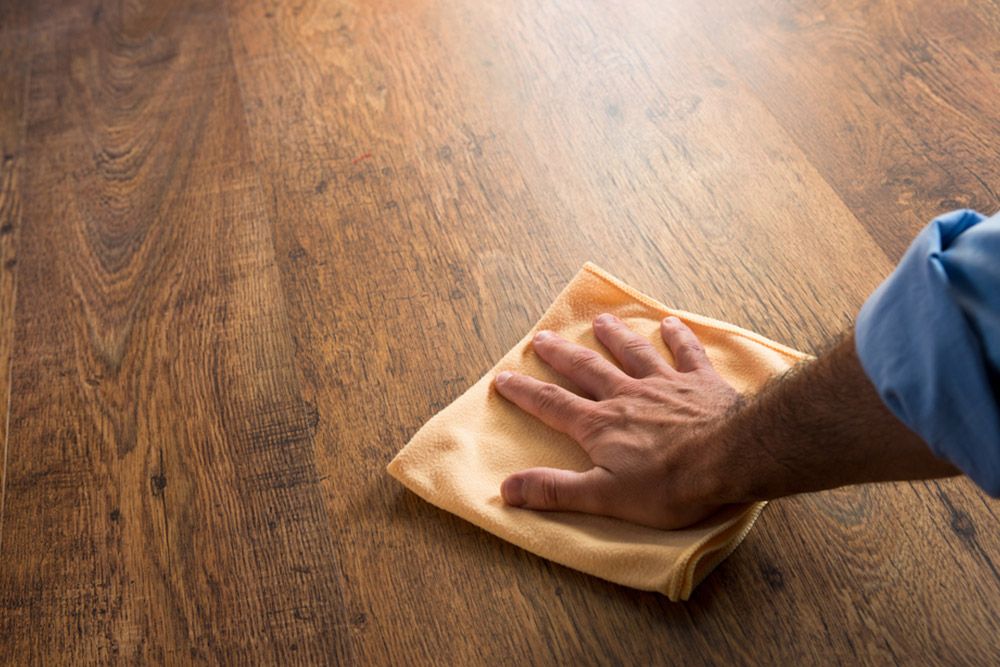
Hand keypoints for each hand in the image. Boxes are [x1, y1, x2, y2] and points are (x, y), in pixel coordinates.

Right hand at [494, 313, 741, 528]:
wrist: (731, 458)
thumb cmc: (669, 485)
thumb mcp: (604, 497)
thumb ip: (555, 490)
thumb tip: (506, 488)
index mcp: (600, 425)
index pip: (552, 404)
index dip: (525, 392)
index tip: (503, 377)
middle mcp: (627, 395)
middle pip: (587, 369)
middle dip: (561, 354)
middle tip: (542, 338)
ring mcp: (665, 384)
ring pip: (633, 353)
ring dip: (615, 336)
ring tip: (601, 321)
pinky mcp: (701, 383)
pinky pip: (687, 353)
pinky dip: (678, 337)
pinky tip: (670, 323)